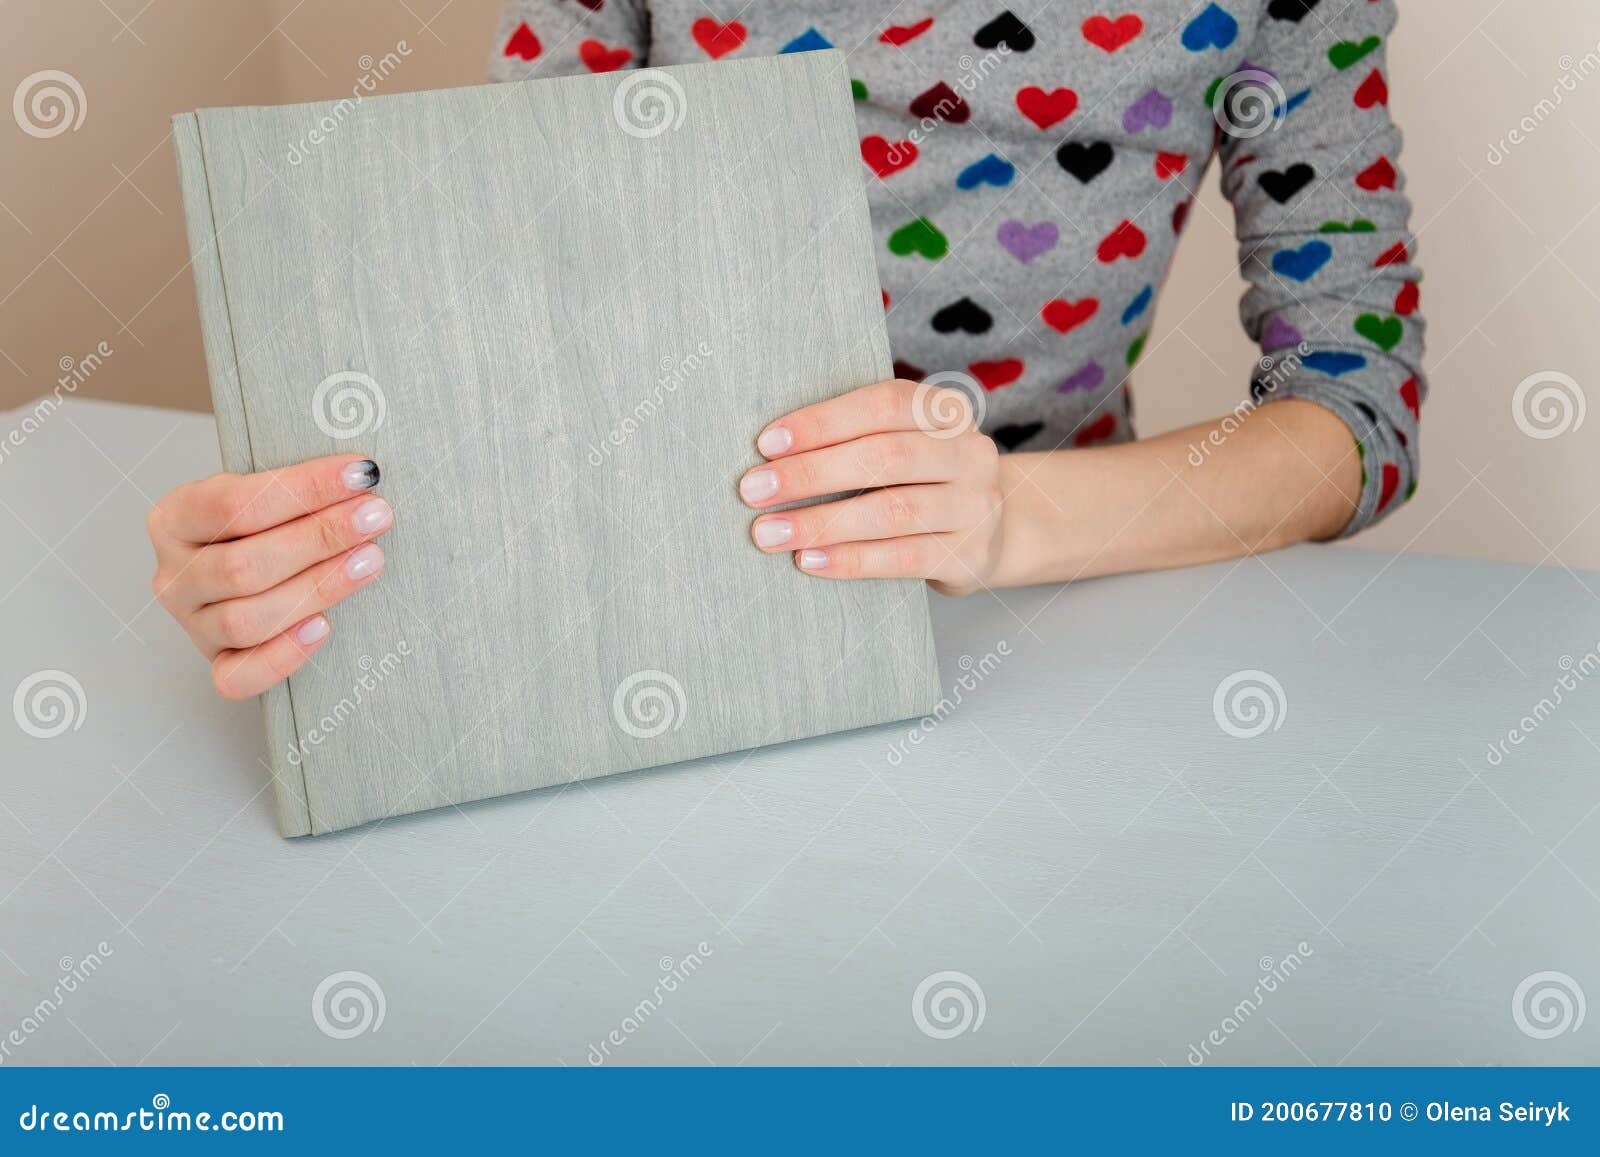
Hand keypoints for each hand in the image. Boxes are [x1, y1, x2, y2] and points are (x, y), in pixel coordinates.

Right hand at [145, 456, 391, 698]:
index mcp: (175, 518)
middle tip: (373, 517)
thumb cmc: (264, 523)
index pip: (232, 503)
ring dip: (318, 588)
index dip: (303, 489)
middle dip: (319, 538)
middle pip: (242, 565)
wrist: (253, 563)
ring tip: (369, 560)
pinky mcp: (217, 663)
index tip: (359, 474)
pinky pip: (238, 677)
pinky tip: (324, 628)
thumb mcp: (264, 492)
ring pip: (246, 619)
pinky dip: (282, 656)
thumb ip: (295, 487)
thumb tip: (358, 475)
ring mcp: (192, 624)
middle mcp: (175, 574)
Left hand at [739, 379, 1004, 596]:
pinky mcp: (971, 555)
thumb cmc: (923, 481)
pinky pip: (903, 557)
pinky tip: (809, 560)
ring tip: (770, 533)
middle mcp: (970, 453)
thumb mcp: (906, 443)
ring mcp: (976, 506)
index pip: (882, 405)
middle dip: (811, 474)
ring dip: (821, 522)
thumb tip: (771, 452)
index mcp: (948, 412)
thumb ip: (857, 437)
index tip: (767, 443)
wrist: (993, 533)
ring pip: (892, 511)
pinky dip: (851, 559)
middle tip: (754, 491)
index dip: (822, 422)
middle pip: (885, 457)